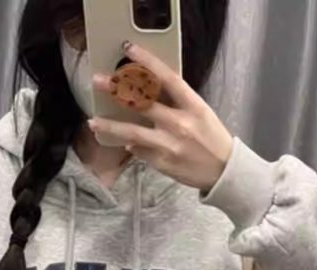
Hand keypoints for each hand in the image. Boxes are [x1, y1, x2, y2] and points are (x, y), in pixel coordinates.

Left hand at [89, 42, 233, 193]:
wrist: (223, 170)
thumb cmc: (212, 138)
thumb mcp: (200, 113)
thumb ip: (177, 103)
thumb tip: (147, 98)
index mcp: (193, 106)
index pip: (168, 78)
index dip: (147, 62)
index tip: (129, 50)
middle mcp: (180, 124)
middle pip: (143, 103)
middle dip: (117, 90)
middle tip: (98, 81)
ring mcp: (169, 144)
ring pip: (133, 133)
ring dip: (110, 127)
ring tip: (93, 122)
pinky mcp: (162, 163)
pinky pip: (140, 151)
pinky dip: (130, 145)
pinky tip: (122, 142)